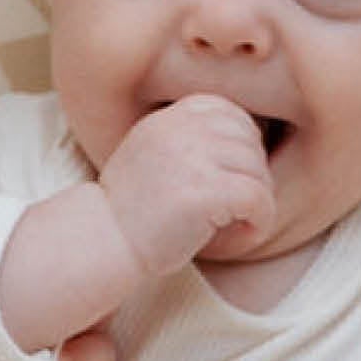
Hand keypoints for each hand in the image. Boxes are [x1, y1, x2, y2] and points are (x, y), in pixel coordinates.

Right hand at [94, 95, 277, 279]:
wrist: (101, 246)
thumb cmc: (130, 213)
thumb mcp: (152, 156)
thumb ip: (188, 139)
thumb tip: (250, 134)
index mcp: (170, 118)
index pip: (231, 114)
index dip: (240, 148)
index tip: (227, 179)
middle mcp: (182, 130)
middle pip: (250, 143)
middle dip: (251, 177)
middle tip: (233, 210)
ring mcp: (195, 159)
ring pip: (259, 172)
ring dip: (256, 203)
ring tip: (234, 225)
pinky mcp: (207, 192)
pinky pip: (259, 199)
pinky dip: (259, 222)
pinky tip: (241, 236)